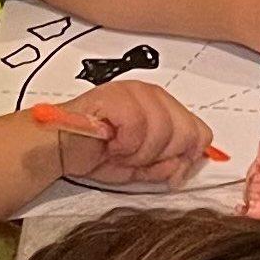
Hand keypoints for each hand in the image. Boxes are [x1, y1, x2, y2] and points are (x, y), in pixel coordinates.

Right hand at [45, 79, 212, 185]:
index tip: (162, 168)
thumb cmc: (96, 153)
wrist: (58, 149)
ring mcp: (135, 92)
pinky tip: (110, 143)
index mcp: (166, 108)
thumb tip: (184, 166)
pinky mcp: (116, 95)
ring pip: (163, 130)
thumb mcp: (141, 168)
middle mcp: (154, 95)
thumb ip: (167, 167)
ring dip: (138, 153)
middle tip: (132, 157)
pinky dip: (124, 144)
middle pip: (187, 133)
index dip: (185, 157)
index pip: (201, 133)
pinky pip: (137, 126)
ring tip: (118, 150)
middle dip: (159, 156)